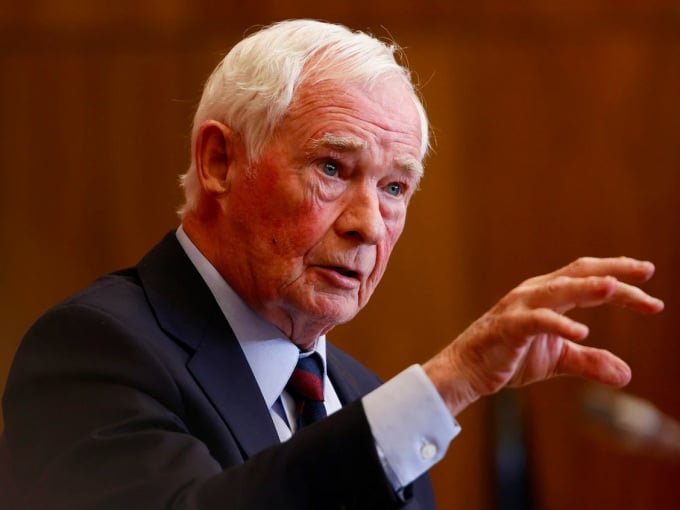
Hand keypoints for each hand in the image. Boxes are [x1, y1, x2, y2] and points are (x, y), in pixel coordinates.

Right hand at [423, 257, 663, 416]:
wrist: (468, 371)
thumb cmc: (510, 357)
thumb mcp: (558, 359)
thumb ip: (590, 361)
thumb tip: (626, 374)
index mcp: (548, 295)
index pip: (590, 281)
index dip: (623, 286)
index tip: (653, 299)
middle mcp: (535, 293)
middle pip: (579, 274)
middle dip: (614, 272)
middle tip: (646, 272)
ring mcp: (520, 307)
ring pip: (558, 290)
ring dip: (587, 287)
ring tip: (614, 288)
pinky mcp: (508, 327)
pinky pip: (536, 321)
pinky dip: (558, 324)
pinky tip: (581, 332)